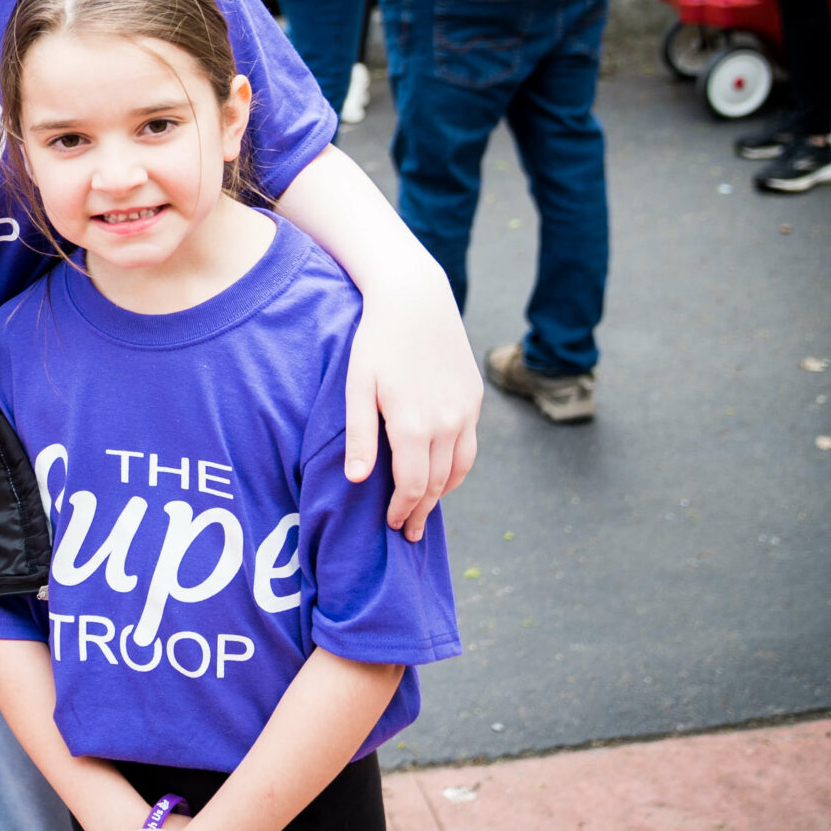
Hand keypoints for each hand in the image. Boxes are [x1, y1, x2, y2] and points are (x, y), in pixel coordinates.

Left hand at [344, 272, 480, 538]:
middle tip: (410, 531)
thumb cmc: (376, 340)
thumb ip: (359, 435)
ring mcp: (465, 411)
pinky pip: (469, 446)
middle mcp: (446, 422)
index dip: (402, 509)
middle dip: (422, 510)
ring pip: (460, 469)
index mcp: (413, 424)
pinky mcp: (474, 399)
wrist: (415, 299)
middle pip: (437, 484)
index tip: (392, 524)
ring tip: (425, 508)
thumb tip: (357, 480)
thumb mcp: (357, 386)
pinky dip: (456, 467)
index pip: (412, 485)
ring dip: (442, 493)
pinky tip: (440, 473)